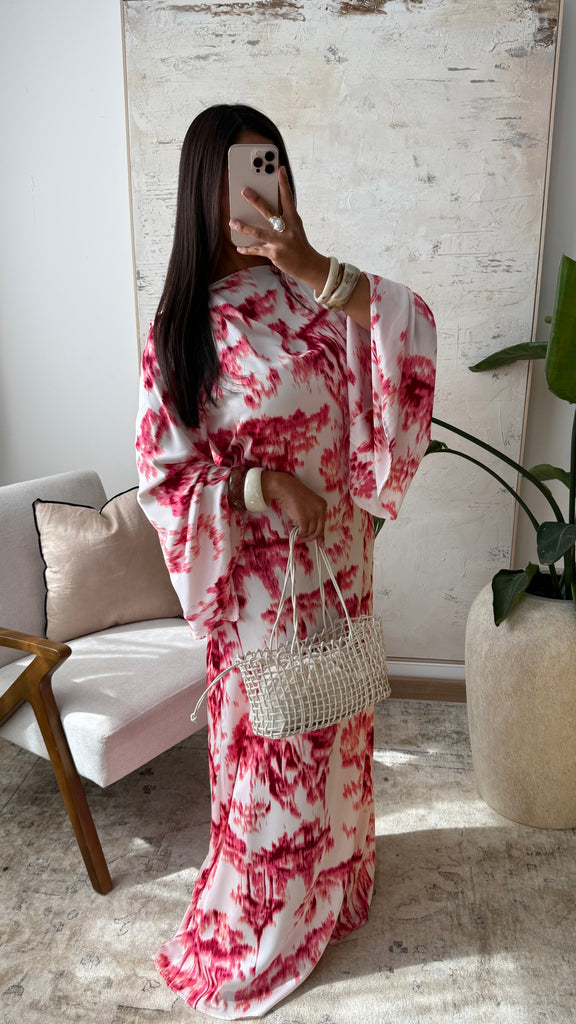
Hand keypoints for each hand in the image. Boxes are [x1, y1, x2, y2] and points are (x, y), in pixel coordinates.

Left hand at [229, 166, 329, 288]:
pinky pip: (257, 250)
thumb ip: (284, 217)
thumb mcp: (295, 227)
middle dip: (256, 200)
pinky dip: (247, 249)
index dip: (283, 183)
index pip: (288, 198)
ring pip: (259, 232)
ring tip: (232, 222)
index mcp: (293, 219)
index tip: (279, 169)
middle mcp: (286, 229)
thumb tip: (266, 208)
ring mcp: (279, 242)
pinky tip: (239, 247)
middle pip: (269, 211)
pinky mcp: (274, 253)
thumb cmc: (299, 244)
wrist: (308, 265)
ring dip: (244, 227)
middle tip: (245, 191)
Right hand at [262, 471, 326, 543]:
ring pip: (310, 532)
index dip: (321, 535)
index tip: (321, 544)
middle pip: (318, 530)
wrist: (284, 487)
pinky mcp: (304, 518)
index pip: (323, 524)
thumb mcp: (307, 504)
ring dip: (302, 534)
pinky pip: (303, 532)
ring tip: (296, 530)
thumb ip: (312, 516)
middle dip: (311, 538)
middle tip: (304, 539)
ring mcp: (312, 514)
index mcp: (322, 505)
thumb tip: (314, 531)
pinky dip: (298, 533)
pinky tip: (293, 529)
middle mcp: (320, 510)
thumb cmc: (293, 494)